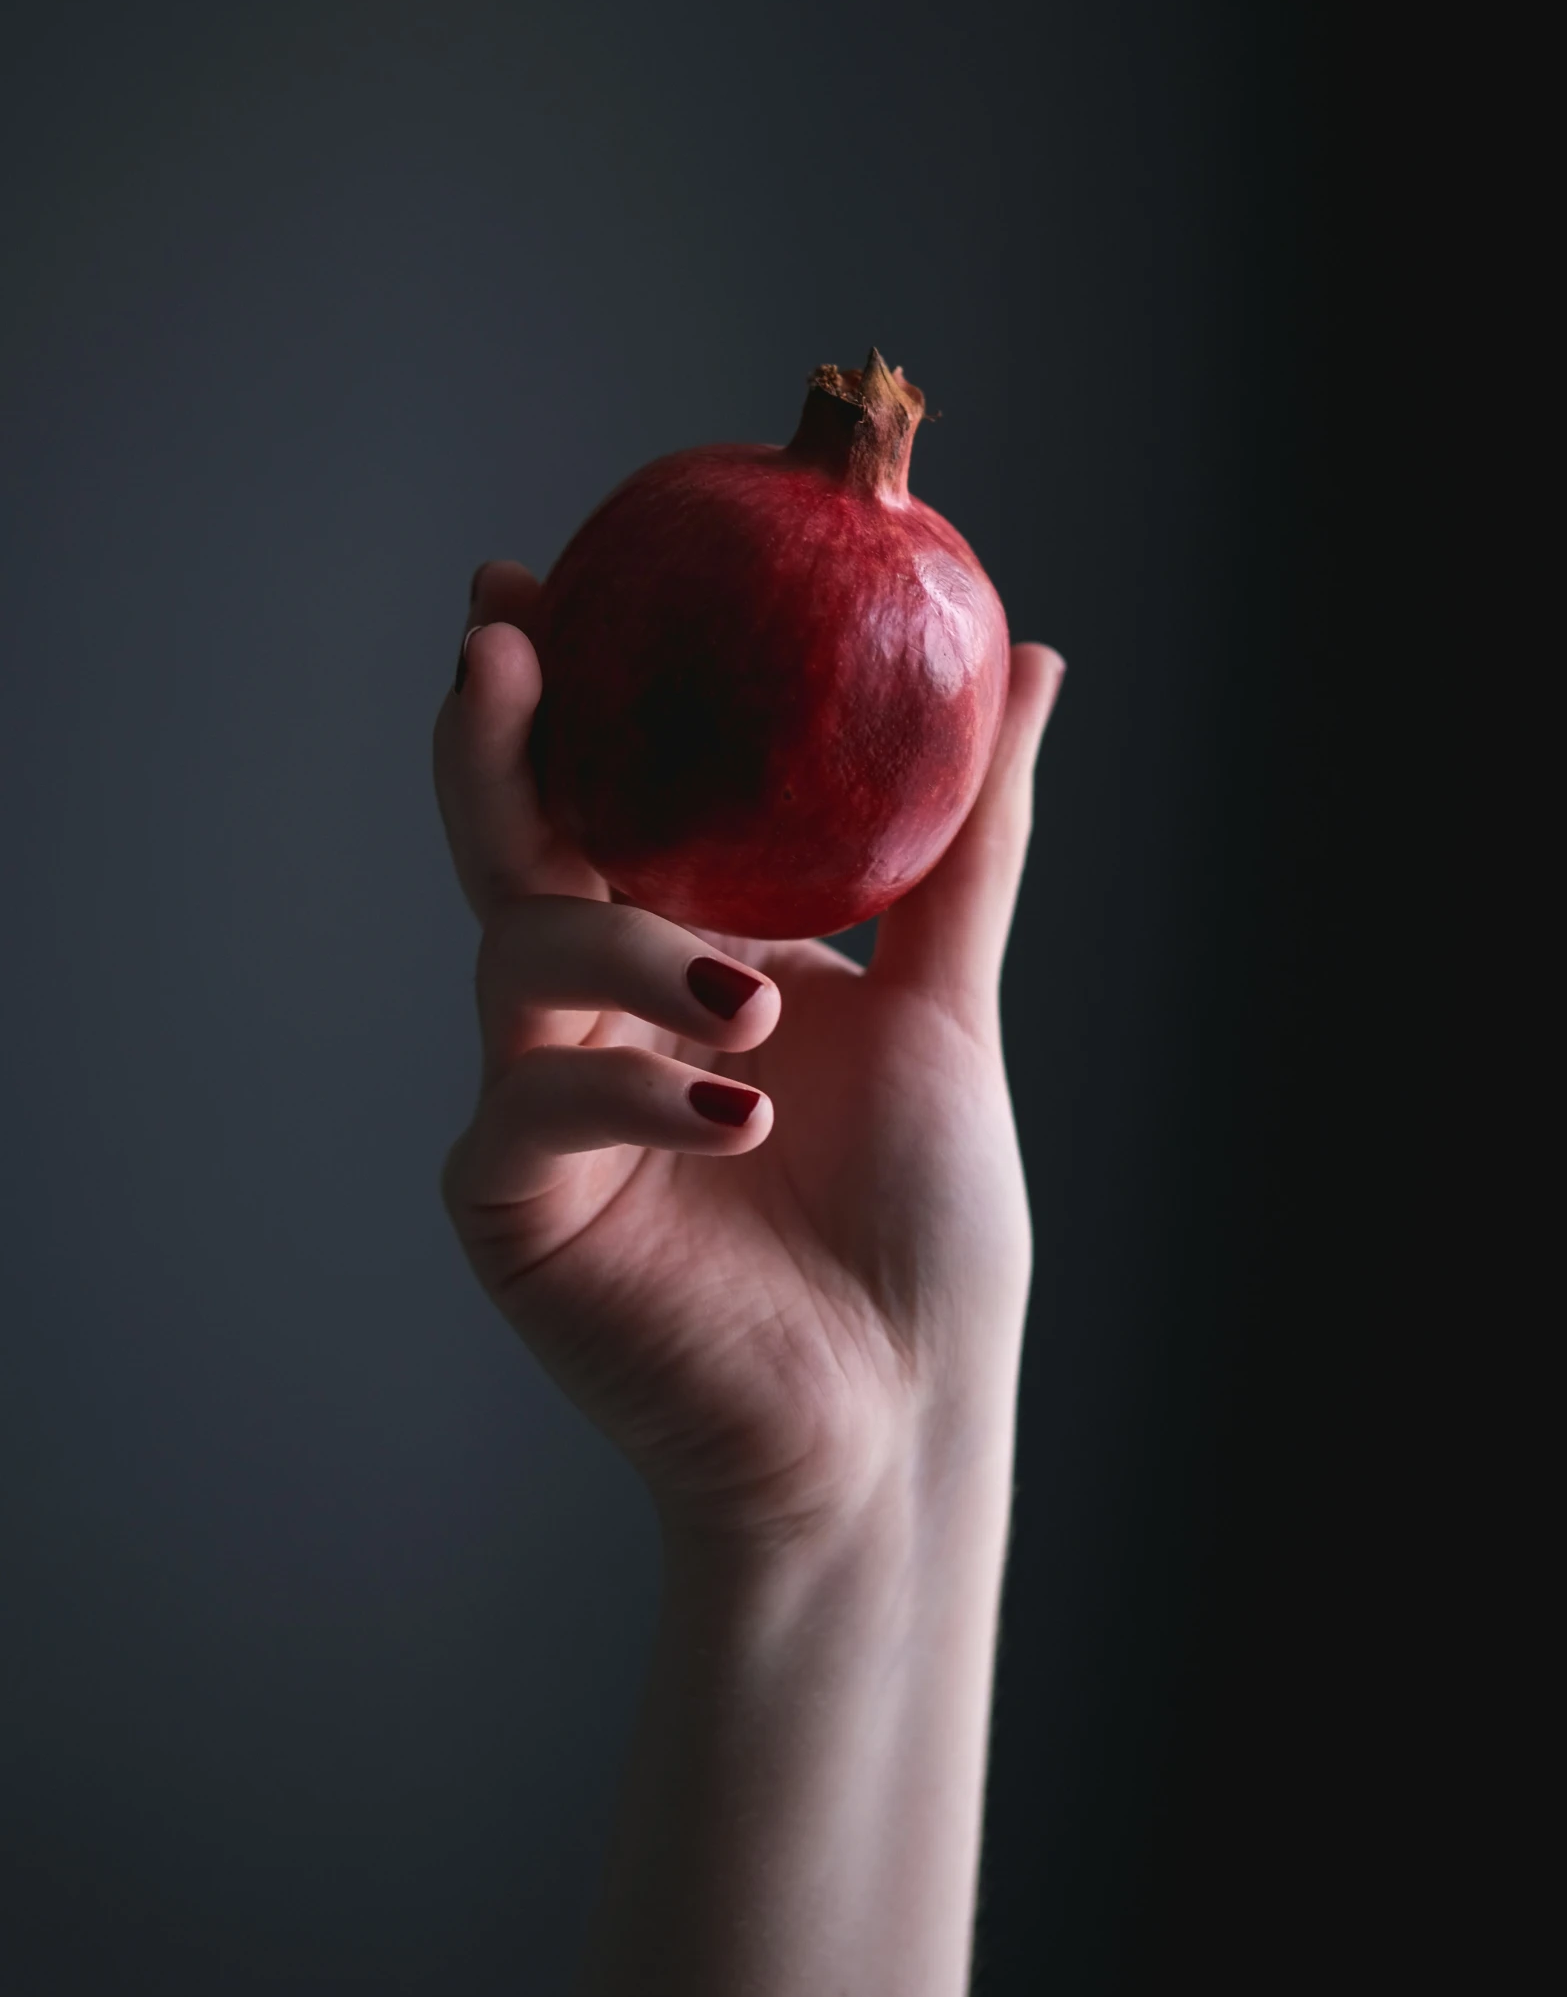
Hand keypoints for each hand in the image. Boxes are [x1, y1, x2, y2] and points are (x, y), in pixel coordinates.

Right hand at [434, 562, 1064, 1550]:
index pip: (603, 794)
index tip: (534, 581)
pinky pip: (537, 1105)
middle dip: (496, 745)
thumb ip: (967, 837)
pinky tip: (740, 1106)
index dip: (563, 689)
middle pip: (512, 843)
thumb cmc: (915, 1223)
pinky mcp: (515, 1200)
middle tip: (504, 651)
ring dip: (624, 948)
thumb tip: (1030, 658)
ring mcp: (544, 1099)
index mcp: (683, 946)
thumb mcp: (946, 1002)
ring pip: (519, 954)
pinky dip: (636, 1089)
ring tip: (753, 997)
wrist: (892, 1415)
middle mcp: (598, 1009)